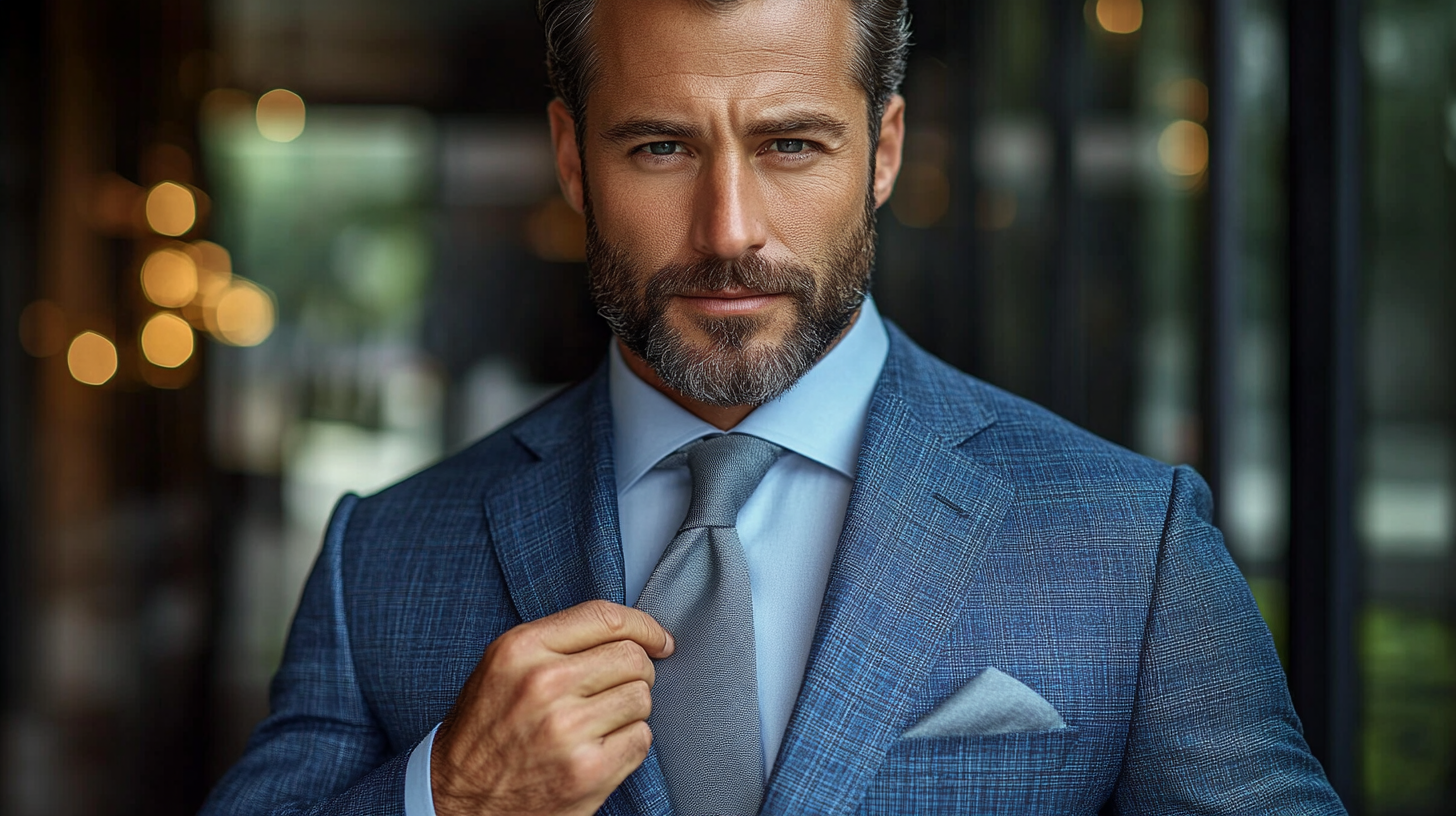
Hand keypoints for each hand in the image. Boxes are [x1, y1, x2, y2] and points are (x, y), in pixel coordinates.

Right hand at [430, 600, 674, 815]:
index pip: (605, 618)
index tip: (659, 639)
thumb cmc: (485, 729)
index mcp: (521, 649)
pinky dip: (629, 743)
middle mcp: (544, 684)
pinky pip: (641, 739)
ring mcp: (568, 730)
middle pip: (632, 657)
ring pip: (642, 698)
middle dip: (637, 671)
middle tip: (618, 688)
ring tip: (598, 722)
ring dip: (630, 710)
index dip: (644, 626)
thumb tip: (628, 631)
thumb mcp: (504, 666)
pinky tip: (599, 748)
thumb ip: (557, 641)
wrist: (457, 798)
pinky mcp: (588, 771)